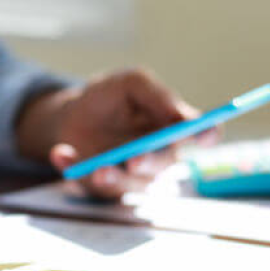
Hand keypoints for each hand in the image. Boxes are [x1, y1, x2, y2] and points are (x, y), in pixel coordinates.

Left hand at [19, 69, 216, 199]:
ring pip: (128, 185)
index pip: (202, 133)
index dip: (208, 134)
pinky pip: (90, 186)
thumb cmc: (109, 97)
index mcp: (172, 128)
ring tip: (96, 169)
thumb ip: (156, 95)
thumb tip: (180, 115)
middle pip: (163, 165)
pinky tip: (61, 153)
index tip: (207, 134)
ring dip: (111, 178)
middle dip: (149, 162)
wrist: (72, 114)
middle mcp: (159, 157)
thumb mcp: (131, 83)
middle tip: (134, 160)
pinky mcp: (103, 187)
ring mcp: (131, 177)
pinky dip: (73, 168)